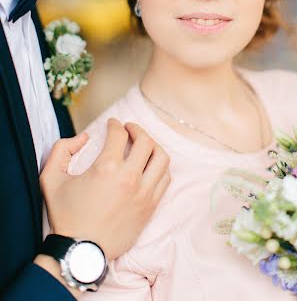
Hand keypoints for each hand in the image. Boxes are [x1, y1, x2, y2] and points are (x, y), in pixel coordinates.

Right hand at [40, 118, 169, 259]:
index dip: (115, 124)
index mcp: (107, 169)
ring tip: (143, 144)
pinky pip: (165, 179)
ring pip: (161, 158)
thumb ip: (61, 150)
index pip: (119, 134)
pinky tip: (150, 165)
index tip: (112, 124)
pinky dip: (160, 167)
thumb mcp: (51, 179)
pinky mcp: (150, 207)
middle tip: (129, 128)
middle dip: (137, 129)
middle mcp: (130, 179)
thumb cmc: (65, 216)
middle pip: (146, 142)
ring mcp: (144, 194)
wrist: (80, 252)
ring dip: (153, 146)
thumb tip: (83, 138)